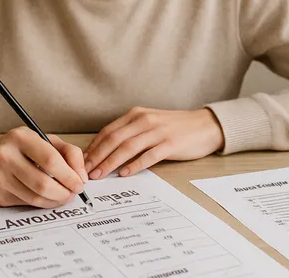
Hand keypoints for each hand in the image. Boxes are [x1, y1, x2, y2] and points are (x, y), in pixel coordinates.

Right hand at [0, 127, 87, 208]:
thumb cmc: (16, 146)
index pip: (50, 160)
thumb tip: (82, 175)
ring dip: (55, 200)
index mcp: (20, 137)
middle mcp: (5, 156)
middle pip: (43, 183)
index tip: (79, 182)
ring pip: (36, 198)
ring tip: (63, 195)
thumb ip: (68, 152)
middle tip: (73, 192)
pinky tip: (46, 197)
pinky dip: (42, 203)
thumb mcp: (42, 139)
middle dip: (65, 192)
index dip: (69, 175)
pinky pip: (26, 204)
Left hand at [83, 106, 223, 179]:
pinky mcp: (170, 144)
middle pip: (114, 139)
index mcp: (136, 114)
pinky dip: (134, 165)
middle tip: (87, 171)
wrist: (205, 125)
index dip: (94, 147)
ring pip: (128, 148)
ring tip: (100, 175)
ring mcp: (158, 132)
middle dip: (98, 156)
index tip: (83, 161)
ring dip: (111, 162)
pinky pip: (148, 155)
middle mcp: (145, 120)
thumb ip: (130, 132)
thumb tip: (106, 150)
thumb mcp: (150, 123)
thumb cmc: (175, 127)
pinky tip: (124, 174)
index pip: (109, 131)